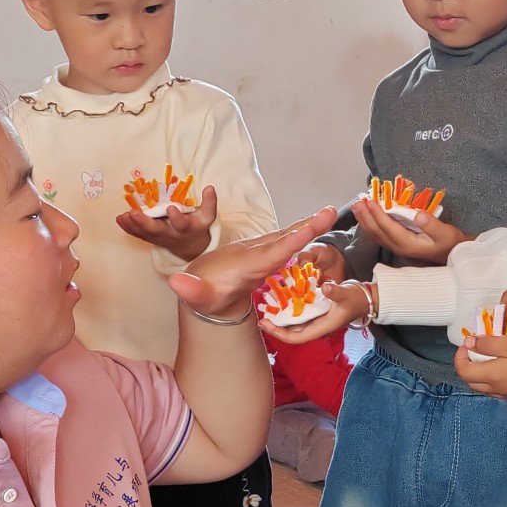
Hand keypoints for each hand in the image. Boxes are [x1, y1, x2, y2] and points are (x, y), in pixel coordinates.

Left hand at [120, 185, 219, 260]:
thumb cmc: (197, 226)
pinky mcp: (150, 238)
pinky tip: (120, 219)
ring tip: (124, 216)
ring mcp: (159, 237)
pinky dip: (128, 228)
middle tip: (134, 214)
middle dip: (145, 223)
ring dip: (133, 225)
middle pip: (157, 230)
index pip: (182, 224)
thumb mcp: (207, 216)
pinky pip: (138, 234)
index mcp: (186, 228)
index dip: (176, 217)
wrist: (190, 246)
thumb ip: (210, 202)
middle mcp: (171, 234)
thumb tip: (210, 187)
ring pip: (144, 233)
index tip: (171, 208)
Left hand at [170, 207, 340, 320]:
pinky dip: (303, 232)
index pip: (270, 253)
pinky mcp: (266, 254)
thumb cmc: (202, 294)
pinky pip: (287, 241)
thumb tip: (175, 283)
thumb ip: (189, 290)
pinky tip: (318, 224)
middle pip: (284, 238)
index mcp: (245, 264)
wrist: (202, 284)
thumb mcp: (194, 295)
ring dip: (309, 225)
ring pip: (287, 236)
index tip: (308, 229)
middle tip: (330, 211)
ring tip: (330, 213)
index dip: (290, 243)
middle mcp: (255, 252)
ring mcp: (261, 251)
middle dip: (307, 226)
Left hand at [261, 281, 370, 344]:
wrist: (366, 298)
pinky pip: (298, 315)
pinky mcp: (316, 313)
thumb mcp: (347, 294)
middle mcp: (317, 327)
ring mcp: (316, 321)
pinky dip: (288, 310)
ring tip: (267, 307)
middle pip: (291, 332)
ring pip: (294, 324)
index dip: (280, 334)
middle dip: (276, 326)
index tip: (266, 325)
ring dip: (280, 318)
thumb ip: (335, 292)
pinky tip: (280, 300)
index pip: (297, 338)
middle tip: (261, 315)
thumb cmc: (357, 298)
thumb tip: (325, 288)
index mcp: (322, 327)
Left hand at [352, 197, 468, 264]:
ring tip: (357, 206)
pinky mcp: (398, 244)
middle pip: (377, 231)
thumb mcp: (446, 233)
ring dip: (365, 220)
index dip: (378, 214)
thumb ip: (432, 225)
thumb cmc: (450, 243)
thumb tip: (418, 215)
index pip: (388, 227)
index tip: (370, 201)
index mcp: (408, 244)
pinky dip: (370, 224)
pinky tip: (366, 216)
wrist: (453, 255)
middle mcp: (399, 247)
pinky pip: (379, 234)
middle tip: (357, 201)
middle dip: (366, 216)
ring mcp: (397, 247)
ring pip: (376, 234)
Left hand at [456, 333, 506, 400]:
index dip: (460, 356)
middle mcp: (499, 389)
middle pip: (472, 381)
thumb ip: (489, 344)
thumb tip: (470, 344)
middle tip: (476, 349)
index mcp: (494, 376)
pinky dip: (495, 379)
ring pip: (486, 387)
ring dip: (481, 373)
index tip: (468, 343)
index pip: (463, 371)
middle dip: (468, 365)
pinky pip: (500, 390)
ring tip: (490, 356)